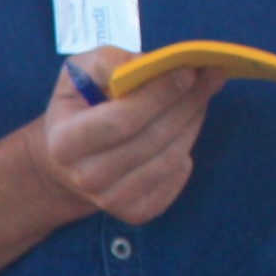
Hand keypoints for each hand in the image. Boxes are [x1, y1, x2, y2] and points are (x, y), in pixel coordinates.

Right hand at [27, 51, 222, 226]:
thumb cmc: (77, 109)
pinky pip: (175, 179)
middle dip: (187, 104)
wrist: (64, 165)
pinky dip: (185, 152)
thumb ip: (109, 62)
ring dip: (193, 123)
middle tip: (211, 76)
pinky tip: (181, 133)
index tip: (188, 71)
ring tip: (201, 97)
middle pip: (152, 139)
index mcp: (65, 143)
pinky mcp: (136, 213)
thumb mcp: (78, 74)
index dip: (158, 96)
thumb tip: (150, 63)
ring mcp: (111, 201)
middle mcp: (86, 178)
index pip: (121, 121)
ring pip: (169, 159)